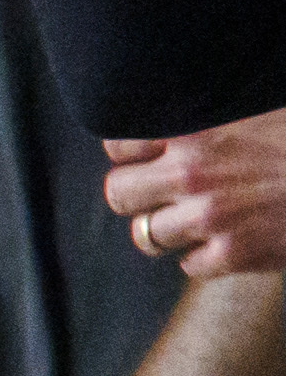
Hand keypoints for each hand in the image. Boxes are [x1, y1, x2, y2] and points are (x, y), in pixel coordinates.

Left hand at [105, 112, 285, 277]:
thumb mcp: (257, 110)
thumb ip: (214, 118)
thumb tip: (185, 126)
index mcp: (195, 132)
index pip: (119, 145)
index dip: (131, 155)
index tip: (147, 160)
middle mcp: (192, 175)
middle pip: (118, 194)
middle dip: (136, 197)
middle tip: (159, 197)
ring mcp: (210, 217)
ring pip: (146, 236)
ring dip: (168, 231)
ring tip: (195, 222)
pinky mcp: (234, 254)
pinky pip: (190, 265)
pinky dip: (204, 258)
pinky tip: (228, 243)